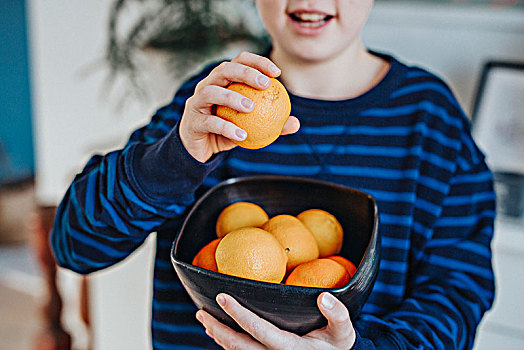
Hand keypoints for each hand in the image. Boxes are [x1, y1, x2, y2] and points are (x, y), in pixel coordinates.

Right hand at [179, 51, 299, 162]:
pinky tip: (243, 135)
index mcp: (222, 81)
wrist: (200, 151)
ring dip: (232, 97)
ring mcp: (196, 102)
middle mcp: (207, 86)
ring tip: (251, 107)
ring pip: (211, 92)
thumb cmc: (227, 133)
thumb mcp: (251, 128)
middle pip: (224, 69)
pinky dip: (226, 127)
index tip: (276, 73)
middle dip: (245, 73)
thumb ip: (271, 124)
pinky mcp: (192, 122)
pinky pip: (209, 122)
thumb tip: (295, 123)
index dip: (258, 62)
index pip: (239, 61)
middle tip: (265, 85)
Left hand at [196, 292, 355, 349]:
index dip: (238, 314)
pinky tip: (219, 332)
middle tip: (201, 312)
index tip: (222, 297)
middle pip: (238, 345)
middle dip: (217, 328)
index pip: (257, 330)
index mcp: (289, 348)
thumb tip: (325, 297)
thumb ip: (337, 315)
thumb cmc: (338, 346)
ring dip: (218, 335)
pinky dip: (227, 343)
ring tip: (204, 320)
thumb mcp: (343, 332)